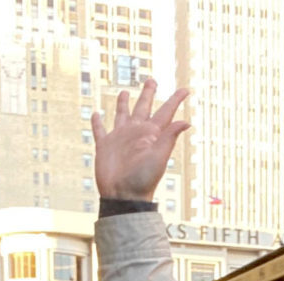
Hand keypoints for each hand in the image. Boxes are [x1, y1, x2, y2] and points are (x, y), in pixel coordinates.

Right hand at [91, 80, 189, 200]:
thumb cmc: (144, 180)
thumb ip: (169, 137)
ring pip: (121, 114)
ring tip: (124, 93)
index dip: (176, 100)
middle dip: (148, 93)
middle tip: (152, 80)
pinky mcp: (105, 146)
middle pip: (143, 107)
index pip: (166, 112)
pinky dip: (97, 122)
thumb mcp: (159, 157)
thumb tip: (187, 121)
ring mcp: (120, 138)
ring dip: (123, 103)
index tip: (186, 90)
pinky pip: (100, 130)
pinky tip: (96, 114)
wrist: (123, 197)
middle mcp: (136, 132)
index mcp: (152, 133)